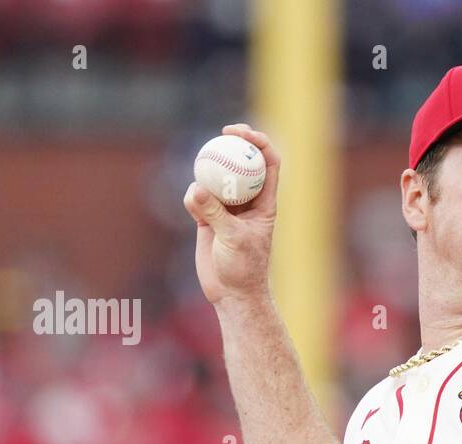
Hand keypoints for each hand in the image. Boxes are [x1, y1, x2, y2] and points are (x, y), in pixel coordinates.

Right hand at [183, 123, 280, 305]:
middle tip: (222, 133)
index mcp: (265, 202)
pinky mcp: (207, 217)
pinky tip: (192, 208)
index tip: (244, 134)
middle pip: (242, 162)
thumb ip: (215, 213)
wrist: (231, 292)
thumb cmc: (244, 268)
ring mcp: (226, 208)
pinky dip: (192, 197)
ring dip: (208, 172)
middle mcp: (247, 201)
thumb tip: (197, 189)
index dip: (260, 143)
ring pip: (216, 177)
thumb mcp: (233, 239)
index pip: (269, 164)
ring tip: (202, 182)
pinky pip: (196, 197)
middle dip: (235, 142)